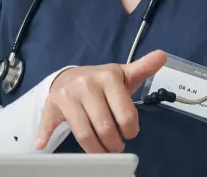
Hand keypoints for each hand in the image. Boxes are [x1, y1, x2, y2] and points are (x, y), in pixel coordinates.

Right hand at [35, 50, 167, 152]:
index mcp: (107, 77)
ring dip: (96, 150)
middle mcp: (86, 85)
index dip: (131, 131)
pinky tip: (43, 144)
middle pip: (105, 128)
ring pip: (84, 133)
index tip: (130, 133)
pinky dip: (45, 135)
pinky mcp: (52, 105)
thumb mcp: (123, 74)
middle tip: (116, 146)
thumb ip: (143, 68)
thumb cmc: (101, 81)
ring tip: (103, 151)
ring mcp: (67, 96)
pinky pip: (49, 123)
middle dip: (114, 144)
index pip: (126, 116)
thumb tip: (162, 55)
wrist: (69, 76)